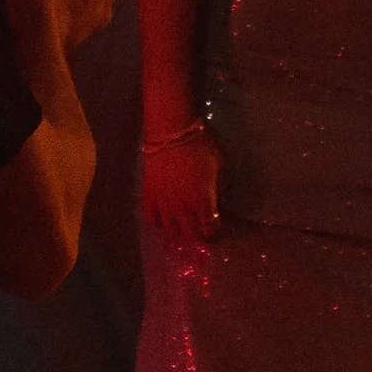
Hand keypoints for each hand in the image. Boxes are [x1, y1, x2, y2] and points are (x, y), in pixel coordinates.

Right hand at [142, 126, 222, 242]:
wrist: (171, 132)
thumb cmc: (201, 146)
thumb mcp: (221, 166)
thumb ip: (222, 190)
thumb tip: (222, 207)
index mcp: (202, 201)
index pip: (209, 228)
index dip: (214, 232)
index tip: (216, 229)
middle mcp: (182, 208)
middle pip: (190, 235)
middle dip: (198, 239)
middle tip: (202, 235)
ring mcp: (163, 204)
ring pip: (170, 232)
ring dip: (179, 236)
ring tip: (183, 234)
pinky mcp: (148, 196)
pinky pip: (151, 219)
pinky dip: (158, 224)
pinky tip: (164, 221)